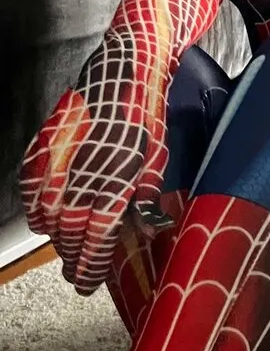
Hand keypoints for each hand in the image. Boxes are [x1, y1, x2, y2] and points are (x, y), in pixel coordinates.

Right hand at [18, 34, 168, 294]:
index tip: (88, 283)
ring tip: (67, 248)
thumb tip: (147, 232)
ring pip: (47, 215)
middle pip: (70, 233)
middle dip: (73, 259)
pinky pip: (30, 186)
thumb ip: (147, 197)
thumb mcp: (159, 157)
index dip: (91, 266)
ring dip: (56, 236)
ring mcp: (60, 160)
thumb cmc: (147, 112)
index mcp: (117, 182)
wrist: (126, 66)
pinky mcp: (44, 143)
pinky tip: (44, 217)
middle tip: (77, 276)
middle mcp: (84, 175)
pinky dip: (35, 206)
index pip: (97, 239)